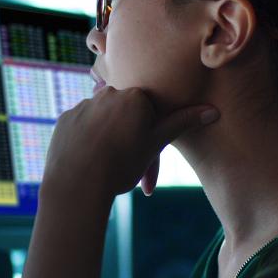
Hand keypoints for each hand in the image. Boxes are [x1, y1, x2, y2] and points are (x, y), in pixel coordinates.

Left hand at [42, 85, 219, 198]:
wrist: (78, 183)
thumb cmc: (122, 165)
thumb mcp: (156, 144)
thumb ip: (182, 123)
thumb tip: (213, 111)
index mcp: (134, 96)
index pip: (148, 109)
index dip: (149, 133)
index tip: (144, 152)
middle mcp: (107, 94)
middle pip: (124, 113)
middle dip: (128, 134)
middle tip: (126, 163)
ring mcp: (83, 106)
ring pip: (103, 120)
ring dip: (107, 137)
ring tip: (106, 165)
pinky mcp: (65, 120)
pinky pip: (82, 127)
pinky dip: (87, 141)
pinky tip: (89, 161)